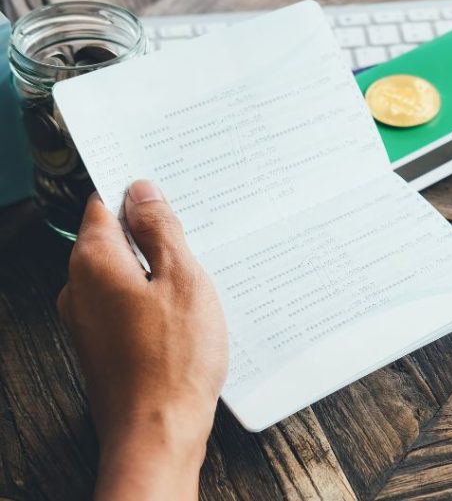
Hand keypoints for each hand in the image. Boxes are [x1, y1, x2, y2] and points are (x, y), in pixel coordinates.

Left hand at [58, 180, 226, 499]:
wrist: (158, 431)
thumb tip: (142, 192)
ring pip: (125, 276)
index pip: (105, 205)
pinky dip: (155, 303)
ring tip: (200, 282)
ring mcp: (88, 321)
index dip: (139, 194)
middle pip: (115, 241)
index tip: (171, 192)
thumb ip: (160, 231)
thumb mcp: (182, 279)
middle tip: (199, 239)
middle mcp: (79, 288)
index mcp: (93, 262)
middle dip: (154, 236)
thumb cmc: (173, 361)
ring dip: (158, 273)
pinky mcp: (103, 346)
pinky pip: (128, 307)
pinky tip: (187, 316)